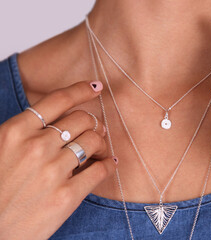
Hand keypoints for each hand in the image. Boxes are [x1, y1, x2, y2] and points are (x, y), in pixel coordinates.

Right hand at [0, 81, 117, 239]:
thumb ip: (22, 132)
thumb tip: (51, 121)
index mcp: (15, 132)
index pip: (58, 100)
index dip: (81, 90)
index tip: (96, 88)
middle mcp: (36, 147)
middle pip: (82, 119)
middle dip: (94, 123)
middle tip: (96, 131)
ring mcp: (52, 172)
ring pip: (94, 141)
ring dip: (102, 143)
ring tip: (100, 150)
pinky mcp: (66, 197)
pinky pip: (100, 171)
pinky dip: (108, 165)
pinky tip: (107, 164)